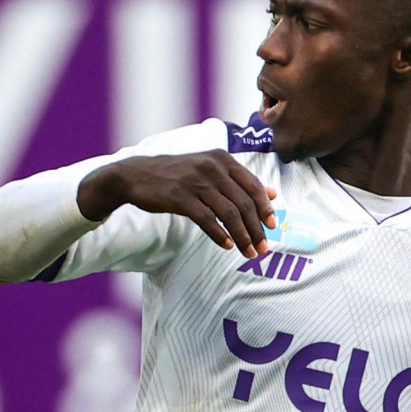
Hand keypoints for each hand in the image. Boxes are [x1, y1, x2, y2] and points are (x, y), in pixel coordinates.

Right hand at [77, 151, 275, 257]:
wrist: (137, 175)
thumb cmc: (179, 174)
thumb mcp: (211, 169)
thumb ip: (241, 181)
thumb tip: (273, 194)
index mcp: (223, 159)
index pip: (253, 185)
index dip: (266, 207)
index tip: (274, 226)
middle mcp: (212, 168)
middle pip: (243, 202)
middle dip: (257, 228)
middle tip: (263, 248)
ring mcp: (196, 182)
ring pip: (228, 213)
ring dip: (242, 236)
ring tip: (248, 252)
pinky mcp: (180, 197)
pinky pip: (206, 219)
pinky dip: (219, 234)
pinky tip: (227, 245)